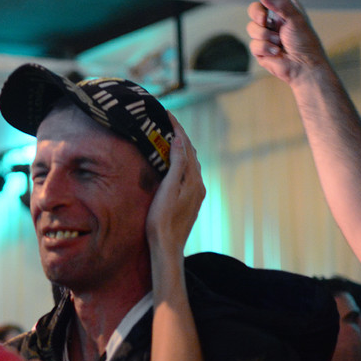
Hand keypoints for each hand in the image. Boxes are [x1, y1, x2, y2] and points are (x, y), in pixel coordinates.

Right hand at [146, 112, 204, 254]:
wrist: (167, 248)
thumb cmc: (163, 220)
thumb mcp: (167, 190)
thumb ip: (175, 165)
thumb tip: (178, 140)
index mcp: (193, 180)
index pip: (185, 146)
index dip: (176, 128)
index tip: (166, 113)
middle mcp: (198, 185)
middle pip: (190, 153)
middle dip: (179, 136)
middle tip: (165, 122)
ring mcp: (195, 194)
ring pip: (190, 164)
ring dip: (180, 149)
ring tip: (168, 137)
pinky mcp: (189, 202)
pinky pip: (187, 174)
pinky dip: (180, 162)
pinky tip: (173, 163)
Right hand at [246, 0, 329, 84]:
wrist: (303, 66)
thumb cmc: (304, 42)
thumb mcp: (295, 18)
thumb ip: (280, 4)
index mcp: (283, 11)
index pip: (266, 1)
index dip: (262, 4)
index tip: (266, 10)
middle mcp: (273, 22)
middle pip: (254, 12)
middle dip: (258, 17)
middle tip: (264, 21)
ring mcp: (266, 37)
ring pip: (251, 29)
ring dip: (265, 36)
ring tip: (278, 42)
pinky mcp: (260, 51)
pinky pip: (253, 45)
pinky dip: (265, 48)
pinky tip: (276, 52)